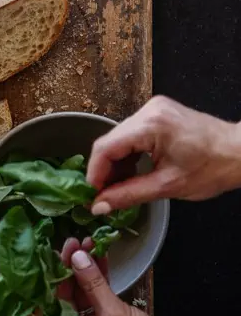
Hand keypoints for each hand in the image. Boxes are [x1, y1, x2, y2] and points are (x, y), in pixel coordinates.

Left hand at [44, 238, 188, 315]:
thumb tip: (76, 257)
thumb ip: (92, 283)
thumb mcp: (113, 314)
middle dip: (70, 271)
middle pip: (64, 301)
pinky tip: (99, 258)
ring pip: (80, 298)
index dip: (53, 279)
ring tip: (86, 244)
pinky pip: (95, 301)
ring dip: (84, 273)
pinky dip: (97, 282)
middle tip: (73, 243)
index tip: (57, 253)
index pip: (51, 308)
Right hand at [86, 96, 240, 213]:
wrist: (240, 153)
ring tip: (117, 189)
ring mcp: (153, 110)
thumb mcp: (167, 186)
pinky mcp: (158, 115)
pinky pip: (131, 135)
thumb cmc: (213, 168)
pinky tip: (130, 174)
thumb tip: (100, 205)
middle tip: (102, 196)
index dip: (94, 174)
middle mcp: (149, 110)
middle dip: (103, 171)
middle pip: (110, 141)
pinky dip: (128, 156)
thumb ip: (128, 195)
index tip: (91, 195)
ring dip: (115, 164)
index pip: (106, 147)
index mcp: (152, 124)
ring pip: (119, 139)